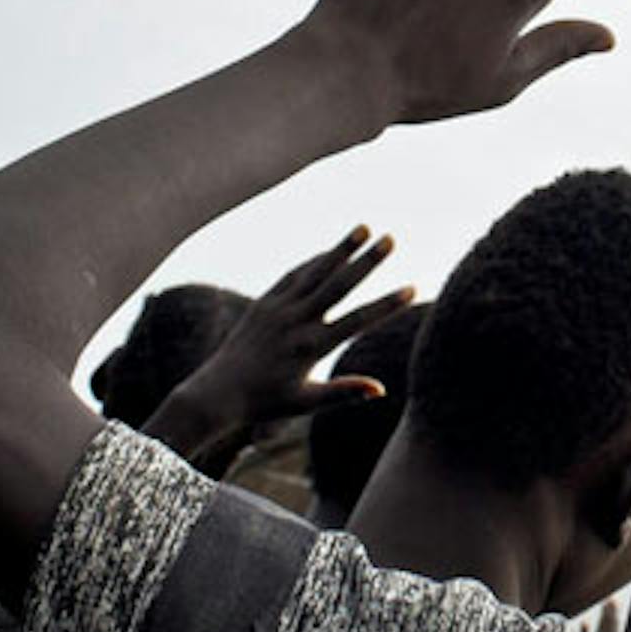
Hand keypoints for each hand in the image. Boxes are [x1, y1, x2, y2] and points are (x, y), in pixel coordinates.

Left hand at [147, 231, 413, 471]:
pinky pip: (294, 275)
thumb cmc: (266, 404)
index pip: (358, 321)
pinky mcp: (264, 303)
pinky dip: (314, 261)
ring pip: (316, 272)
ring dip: (341, 249)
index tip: (412, 289)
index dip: (387, 305)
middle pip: (339, 285)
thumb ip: (344, 393)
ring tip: (364, 227)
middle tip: (391, 239)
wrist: (218, 392)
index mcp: (311, 347)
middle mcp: (296, 322)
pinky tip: (331, 251)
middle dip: (368, 261)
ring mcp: (279, 309)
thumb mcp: (307, 402)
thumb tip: (381, 389)